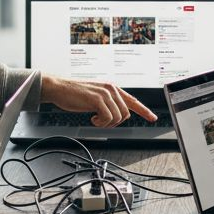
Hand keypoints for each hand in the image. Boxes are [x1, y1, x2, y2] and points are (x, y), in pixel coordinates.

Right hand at [41, 75, 155, 126]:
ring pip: (118, 117)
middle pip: (126, 113)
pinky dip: (100, 123)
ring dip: (106, 124)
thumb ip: (108, 103)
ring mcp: (105, 93)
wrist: (59, 89)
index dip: (145, 111)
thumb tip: (118, 115)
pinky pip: (108, 118)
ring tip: (95, 119)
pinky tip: (92, 118)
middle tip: (101, 122)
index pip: (133, 101)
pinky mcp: (97, 99)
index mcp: (112, 89)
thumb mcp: (96, 98)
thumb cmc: (75, 95)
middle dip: (115, 123)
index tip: (153, 118)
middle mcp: (111, 89)